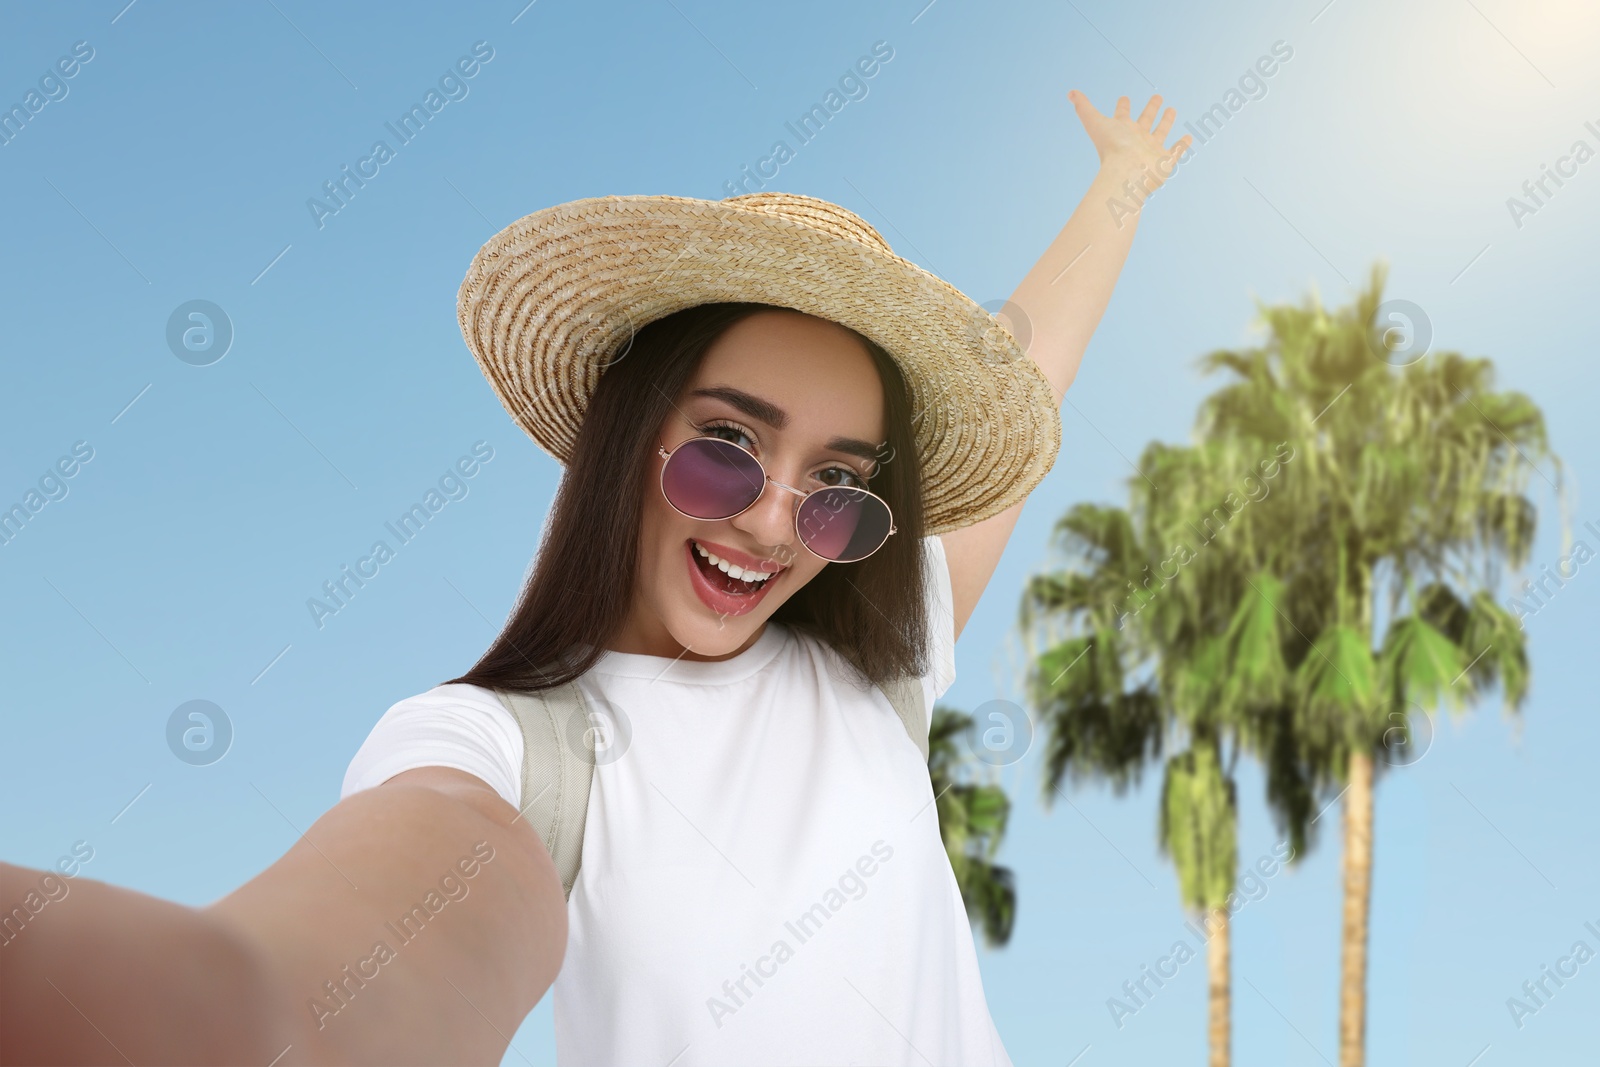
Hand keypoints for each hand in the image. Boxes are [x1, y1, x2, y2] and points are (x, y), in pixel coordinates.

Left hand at [1068, 90, 1191, 191]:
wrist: (1127, 173)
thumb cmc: (1112, 148)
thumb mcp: (1095, 122)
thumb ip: (1083, 107)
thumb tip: (1070, 93)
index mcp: (1122, 131)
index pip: (1122, 115)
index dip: (1122, 106)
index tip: (1124, 98)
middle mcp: (1137, 140)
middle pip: (1145, 121)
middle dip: (1150, 109)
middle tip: (1157, 97)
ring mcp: (1152, 150)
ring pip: (1161, 132)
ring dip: (1166, 121)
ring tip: (1172, 110)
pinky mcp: (1166, 161)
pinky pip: (1176, 152)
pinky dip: (1183, 145)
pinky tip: (1188, 137)